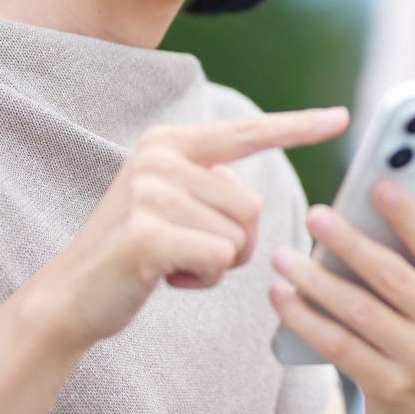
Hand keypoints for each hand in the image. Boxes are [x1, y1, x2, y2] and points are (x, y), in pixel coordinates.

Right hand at [31, 108, 348, 349]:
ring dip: (217, 263)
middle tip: (184, 249)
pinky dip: (203, 279)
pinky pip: (221, 258)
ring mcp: (151, 193)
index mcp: (169, 142)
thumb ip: (208, 183)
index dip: (298, 126)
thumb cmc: (136, 253)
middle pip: (253, 205)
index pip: (247, 132)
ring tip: (172, 261)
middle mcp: (160, 157)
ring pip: (240, 236)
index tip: (342, 117)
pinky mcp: (149, 235)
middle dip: (233, 243)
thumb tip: (253, 193)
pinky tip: (165, 278)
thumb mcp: (170, 201)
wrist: (72, 296)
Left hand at [268, 183, 414, 413]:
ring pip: (359, 313)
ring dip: (316, 281)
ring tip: (284, 257)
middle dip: (350, 243)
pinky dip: (305, 320)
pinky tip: (281, 297)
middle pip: (393, 277)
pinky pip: (338, 347)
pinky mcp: (389, 388)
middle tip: (316, 215)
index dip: (409, 216)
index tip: (377, 186)